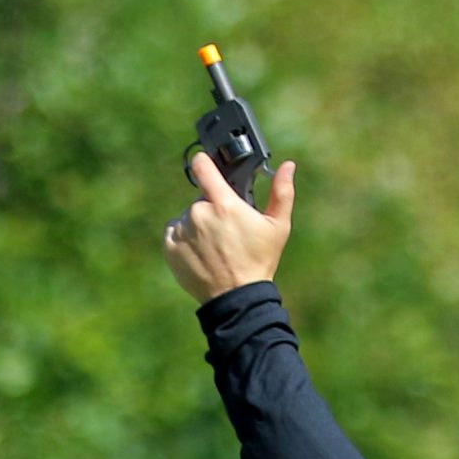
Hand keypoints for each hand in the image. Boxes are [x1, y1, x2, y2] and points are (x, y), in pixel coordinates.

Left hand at [164, 155, 295, 302]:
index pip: (203, 168)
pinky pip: (175, 232)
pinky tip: (201, 252)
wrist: (236, 296)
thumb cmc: (259, 260)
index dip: (204, 162)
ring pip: (188, 216)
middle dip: (213, 208)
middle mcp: (199, 213)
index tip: (204, 161)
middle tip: (227, 230)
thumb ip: (281, 192)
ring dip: (198, 224)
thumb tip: (288, 165)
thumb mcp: (277, 226)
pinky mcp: (170, 247)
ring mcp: (183, 230)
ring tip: (216, 246)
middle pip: (202, 199)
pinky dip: (185, 238)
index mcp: (223, 204)